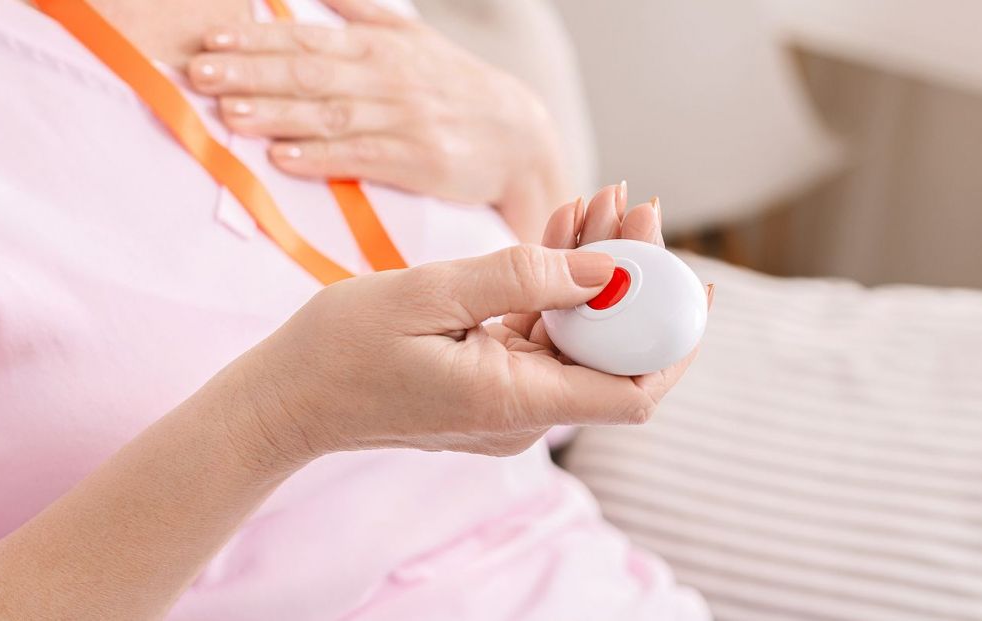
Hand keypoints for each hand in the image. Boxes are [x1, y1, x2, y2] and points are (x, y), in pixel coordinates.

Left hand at [187, 0, 569, 241]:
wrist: (520, 136)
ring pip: (330, 114)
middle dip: (251, 73)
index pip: (307, 39)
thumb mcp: (412, 38)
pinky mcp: (419, 161)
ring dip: (277, 114)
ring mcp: (404, 119)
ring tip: (229, 116)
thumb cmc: (453, 87)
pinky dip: (321, 157)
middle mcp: (388, 77)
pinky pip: (362, 157)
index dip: (256, 40)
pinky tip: (284, 158)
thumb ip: (360, 11)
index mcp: (379, 45)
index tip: (210, 41)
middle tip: (199, 74)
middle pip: (310, 73)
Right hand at [233, 186, 708, 462]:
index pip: (632, 392)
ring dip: (593, 273)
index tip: (693, 282)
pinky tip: (561, 230)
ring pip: (577, 337)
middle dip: (634, 279)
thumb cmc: (342, 348)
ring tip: (599, 200)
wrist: (288, 398)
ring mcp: (507, 400)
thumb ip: (522, 279)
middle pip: (610, 353)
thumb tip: (608, 271)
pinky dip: (554, 287)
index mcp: (515, 402)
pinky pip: (540, 335)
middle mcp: (522, 412)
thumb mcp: (429, 294)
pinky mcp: (489, 383)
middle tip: (634, 202)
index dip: (674, 340)